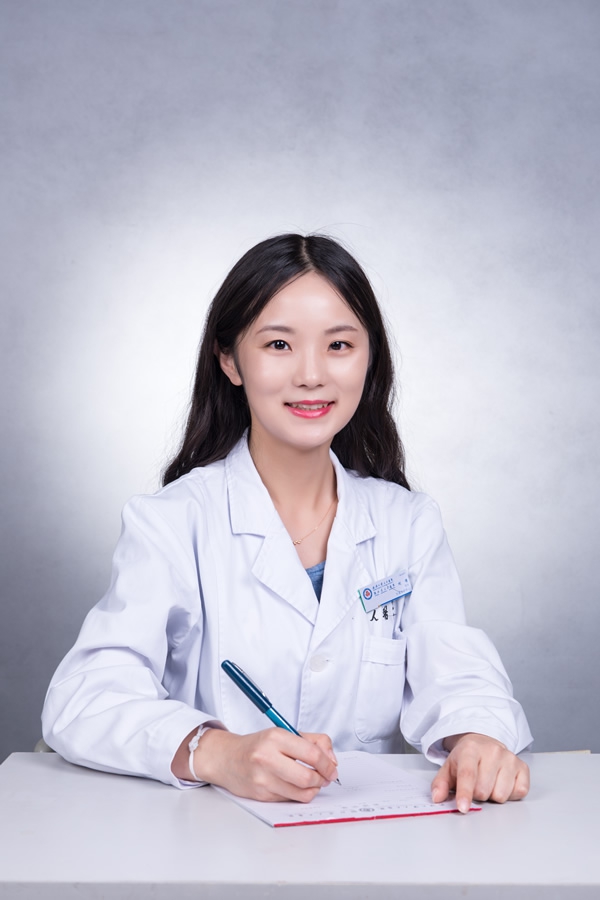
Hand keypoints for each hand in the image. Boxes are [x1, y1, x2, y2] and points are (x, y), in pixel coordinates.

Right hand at [190, 727, 338, 801]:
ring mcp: (263, 779)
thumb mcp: (284, 733)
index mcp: (275, 738)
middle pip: (308, 777)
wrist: (227, 759)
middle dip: (322, 779)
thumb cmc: (259, 746)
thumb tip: (332, 760)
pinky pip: (290, 799)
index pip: (312, 754)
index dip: (328, 763)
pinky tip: (297, 786)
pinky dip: (299, 794)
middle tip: (326, 777)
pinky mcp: (261, 796)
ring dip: (314, 789)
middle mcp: (267, 758)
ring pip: (301, 793)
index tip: (332, 767)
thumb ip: (313, 741)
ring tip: (313, 782)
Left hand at [431, 732, 529, 813]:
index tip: (463, 807)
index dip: (465, 793)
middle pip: (484, 791)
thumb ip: (440, 783)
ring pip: (501, 795)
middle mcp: (492, 751)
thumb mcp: (449, 767)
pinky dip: (510, 794)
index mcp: (470, 749)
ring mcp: (510, 758)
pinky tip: (502, 782)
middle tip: (476, 784)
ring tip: (489, 782)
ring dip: (493, 795)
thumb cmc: (466, 758)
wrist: (484, 743)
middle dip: (477, 795)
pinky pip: (519, 793)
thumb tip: (437, 798)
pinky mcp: (523, 766)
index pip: (468, 775)